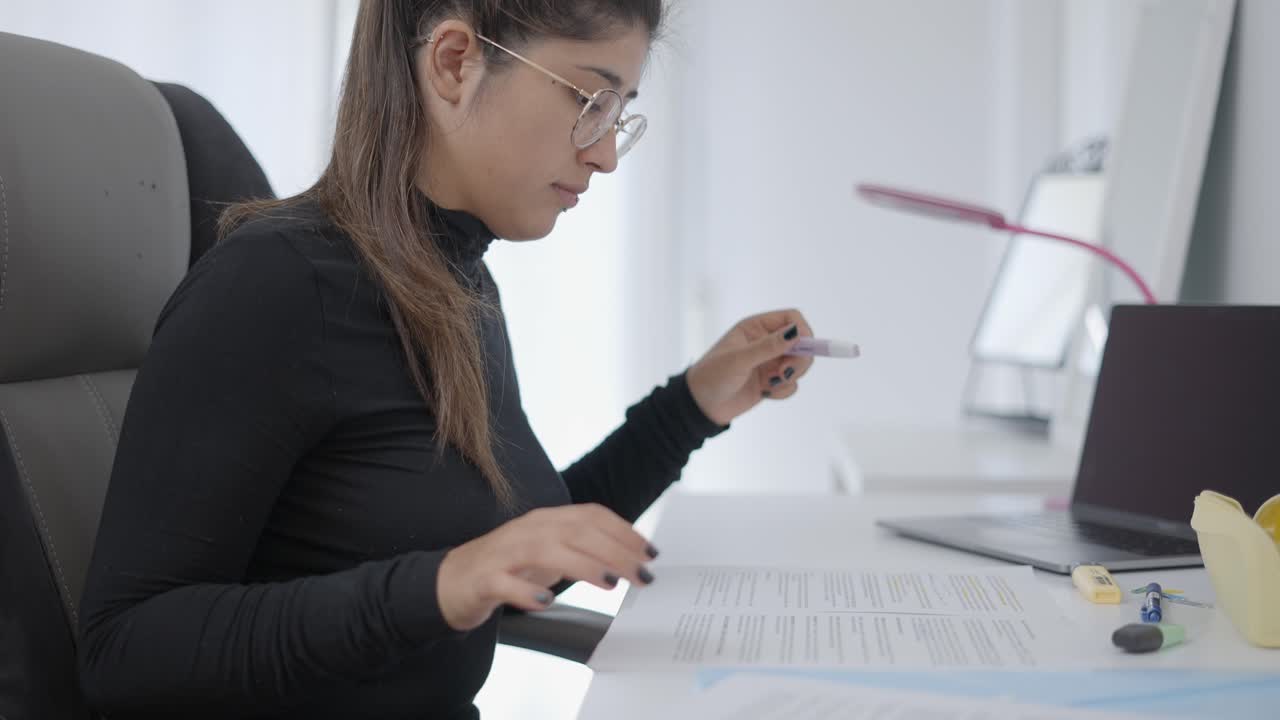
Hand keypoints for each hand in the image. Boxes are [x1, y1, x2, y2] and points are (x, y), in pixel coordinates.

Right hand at [436, 504, 657, 630]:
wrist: (449, 582)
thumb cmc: (508, 568)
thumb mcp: (549, 555)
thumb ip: (582, 552)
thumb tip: (627, 560)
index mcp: (546, 521)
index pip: (591, 516)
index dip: (623, 531)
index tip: (650, 552)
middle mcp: (528, 530)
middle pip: (576, 531)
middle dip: (615, 551)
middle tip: (642, 575)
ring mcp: (504, 552)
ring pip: (546, 550)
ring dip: (582, 565)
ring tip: (610, 582)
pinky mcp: (483, 578)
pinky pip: (505, 582)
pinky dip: (527, 592)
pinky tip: (547, 603)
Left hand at [685, 309, 814, 425]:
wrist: (701, 406)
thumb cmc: (713, 375)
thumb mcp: (740, 359)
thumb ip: (769, 346)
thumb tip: (796, 332)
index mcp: (756, 327)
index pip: (791, 318)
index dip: (803, 330)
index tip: (805, 347)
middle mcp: (766, 342)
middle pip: (801, 342)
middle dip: (799, 359)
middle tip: (784, 372)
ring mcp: (770, 362)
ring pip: (799, 365)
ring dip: (790, 377)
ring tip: (770, 385)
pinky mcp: (771, 381)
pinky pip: (791, 384)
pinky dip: (783, 391)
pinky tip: (766, 394)